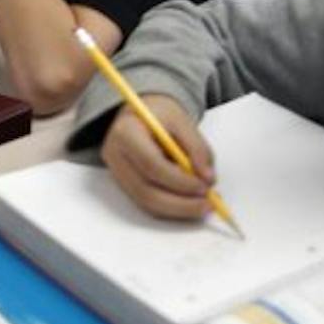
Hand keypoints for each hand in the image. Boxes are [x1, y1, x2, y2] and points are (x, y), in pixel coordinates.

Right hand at [98, 94, 216, 220]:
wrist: (140, 114)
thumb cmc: (159, 115)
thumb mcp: (182, 121)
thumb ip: (197, 148)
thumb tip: (208, 178)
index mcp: (126, 133)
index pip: (151, 164)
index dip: (180, 180)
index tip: (204, 186)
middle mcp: (115, 156)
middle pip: (146, 192)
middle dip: (181, 204)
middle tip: (208, 204)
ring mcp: (117, 174)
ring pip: (147, 203)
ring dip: (179, 209)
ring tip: (203, 204)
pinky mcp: (125, 185)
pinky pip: (149, 203)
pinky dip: (172, 207)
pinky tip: (190, 202)